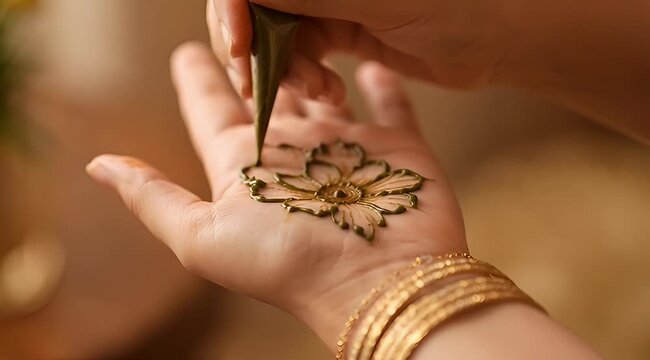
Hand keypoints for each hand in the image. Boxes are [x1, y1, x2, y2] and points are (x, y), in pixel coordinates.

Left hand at [85, 42, 466, 348]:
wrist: (379, 284)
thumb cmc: (290, 263)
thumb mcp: (204, 237)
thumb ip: (152, 198)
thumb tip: (97, 164)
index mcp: (248, 166)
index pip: (215, 112)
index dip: (198, 80)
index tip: (186, 51)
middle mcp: (295, 152)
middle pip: (268, 93)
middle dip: (254, 59)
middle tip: (245, 23)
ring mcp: (349, 147)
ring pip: (323, 89)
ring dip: (312, 61)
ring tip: (303, 30)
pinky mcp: (399, 147)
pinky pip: (389, 102)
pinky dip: (381, 82)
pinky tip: (370, 61)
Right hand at [207, 0, 507, 100]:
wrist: (509, 32)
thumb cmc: (457, 0)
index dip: (233, 10)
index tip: (239, 47)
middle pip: (257, 6)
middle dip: (256, 49)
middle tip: (263, 88)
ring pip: (278, 34)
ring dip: (286, 70)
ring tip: (318, 93)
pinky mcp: (346, 26)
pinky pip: (305, 50)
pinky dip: (308, 75)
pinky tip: (329, 92)